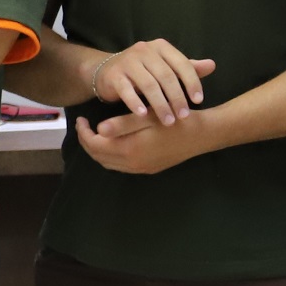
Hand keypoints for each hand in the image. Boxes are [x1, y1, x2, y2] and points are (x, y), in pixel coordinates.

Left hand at [75, 104, 216, 175]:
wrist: (203, 134)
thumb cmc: (176, 119)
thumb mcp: (148, 116)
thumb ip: (122, 124)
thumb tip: (98, 129)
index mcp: (130, 150)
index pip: (95, 146)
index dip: (84, 133)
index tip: (81, 118)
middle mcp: (133, 164)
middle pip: (99, 157)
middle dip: (87, 142)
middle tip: (84, 125)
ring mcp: (142, 169)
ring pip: (109, 163)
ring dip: (98, 150)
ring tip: (94, 132)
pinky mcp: (149, 168)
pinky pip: (121, 165)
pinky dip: (111, 154)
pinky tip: (113, 141)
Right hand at [89, 38, 216, 122]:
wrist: (107, 71)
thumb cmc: (143, 71)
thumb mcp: (165, 67)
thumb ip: (187, 68)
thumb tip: (212, 65)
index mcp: (161, 47)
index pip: (182, 64)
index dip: (192, 82)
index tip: (199, 101)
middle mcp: (145, 50)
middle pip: (166, 76)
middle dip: (177, 98)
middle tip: (184, 116)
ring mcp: (128, 62)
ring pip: (148, 84)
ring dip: (160, 104)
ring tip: (168, 121)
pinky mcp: (114, 75)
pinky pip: (126, 90)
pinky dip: (135, 103)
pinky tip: (143, 115)